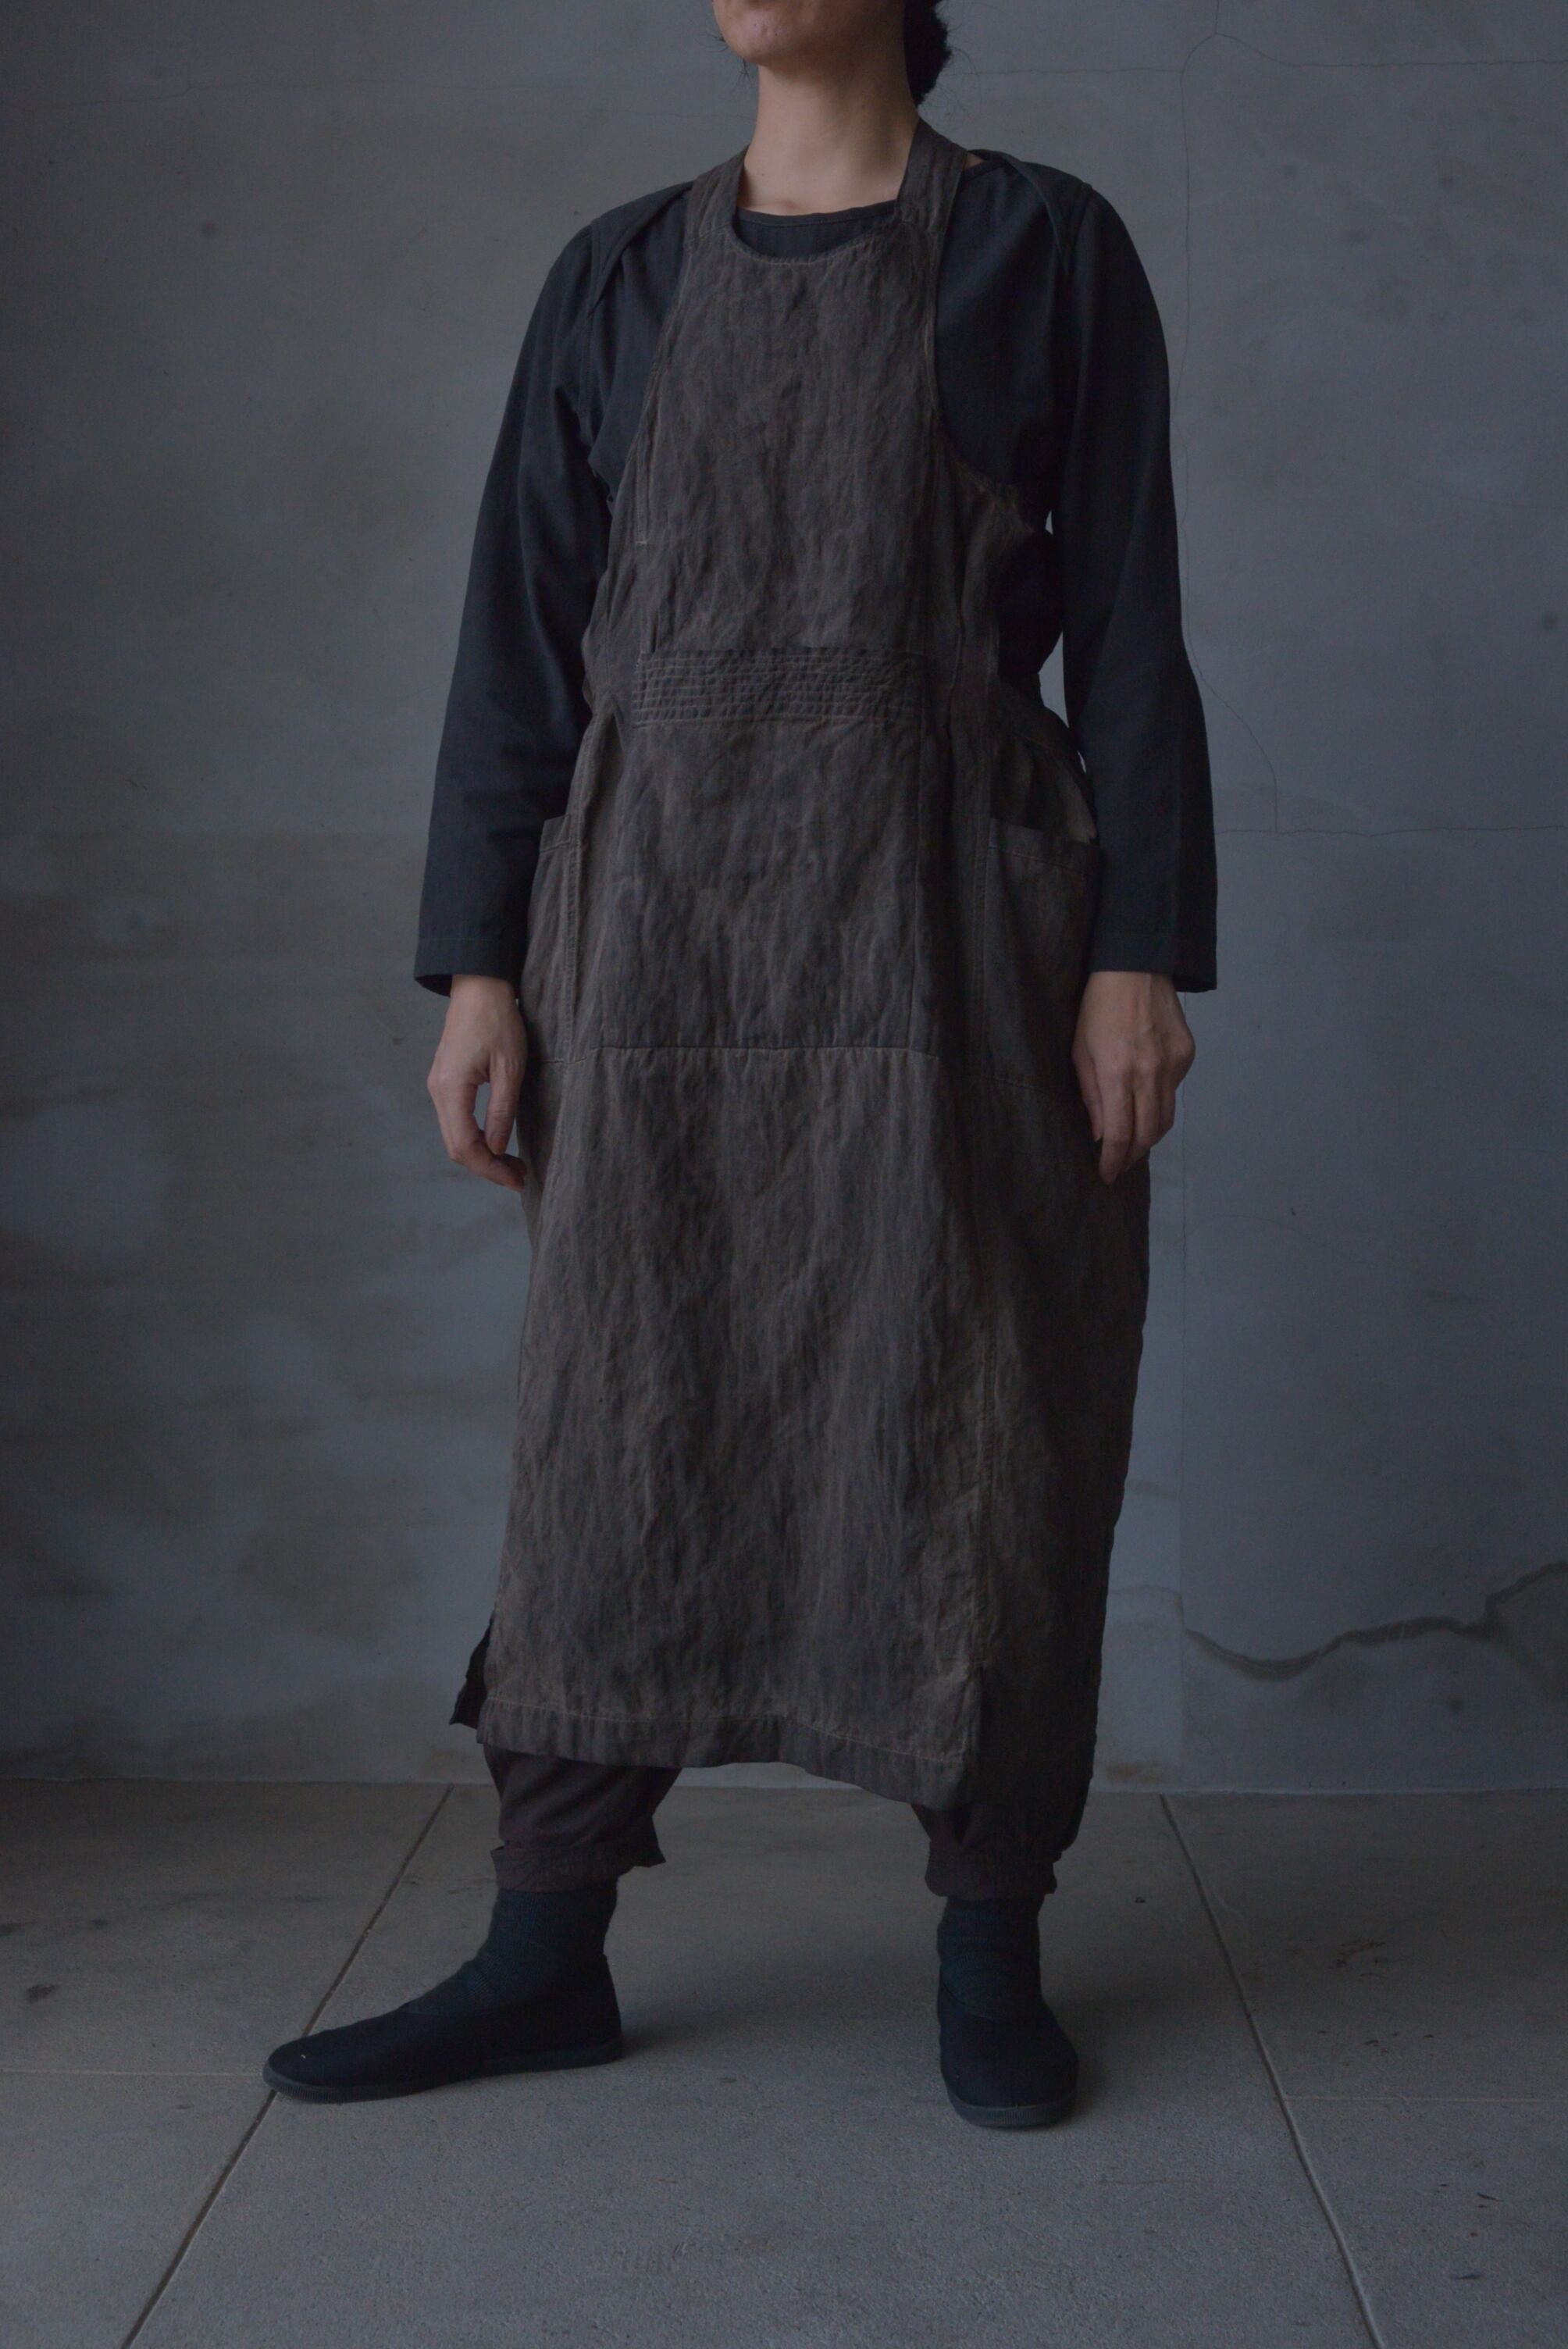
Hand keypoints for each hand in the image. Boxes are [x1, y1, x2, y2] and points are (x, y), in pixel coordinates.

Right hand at [426, 975, 528, 1192]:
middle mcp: (437, 1091)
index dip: (490, 1169)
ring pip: (454, 1136)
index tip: (516, 1180)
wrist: (479, 986)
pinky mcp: (445, 1082)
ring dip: (481, 1155)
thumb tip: (496, 1147)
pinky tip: (496, 1142)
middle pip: (455, 1147)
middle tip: (519, 1176)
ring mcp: (438, 1086)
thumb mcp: (510, 1067)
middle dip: (486, 1167)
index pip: (465, 1146)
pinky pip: (455, 1121)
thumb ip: (502, 1110)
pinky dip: (475, 1138)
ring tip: (512, 1164)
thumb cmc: (498, 1020)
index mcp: (451, 1089)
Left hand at [1072, 971, 1194, 1184]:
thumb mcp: (1080, 1051)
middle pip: (1149, 1134)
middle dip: (1134, 1155)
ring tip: (1134, 1140)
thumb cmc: (1097, 1008)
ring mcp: (1173, 1064)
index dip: (1114, 1161)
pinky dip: (1159, 1101)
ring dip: (1149, 1134)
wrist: (1136, 967)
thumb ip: (1091, 1096)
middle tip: (1121, 1163)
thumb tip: (1102, 1134)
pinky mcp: (1187, 1055)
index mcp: (1117, 1073)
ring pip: (1166, 1117)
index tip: (1107, 1175)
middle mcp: (1150, 1073)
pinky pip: (1174, 1091)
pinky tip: (1145, 1094)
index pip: (1121, 1134)